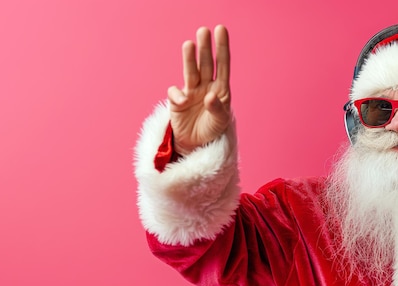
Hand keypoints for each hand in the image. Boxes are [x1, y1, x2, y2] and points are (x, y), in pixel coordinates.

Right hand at [167, 25, 230, 154]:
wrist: (195, 144)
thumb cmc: (212, 130)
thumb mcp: (220, 122)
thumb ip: (217, 109)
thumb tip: (210, 96)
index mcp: (221, 89)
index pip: (222, 65)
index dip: (222, 47)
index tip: (220, 29)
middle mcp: (206, 86)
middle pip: (205, 64)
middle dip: (205, 48)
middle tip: (203, 31)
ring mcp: (191, 92)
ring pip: (190, 72)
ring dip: (189, 59)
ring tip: (189, 44)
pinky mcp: (177, 101)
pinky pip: (175, 93)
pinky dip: (178, 95)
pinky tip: (183, 102)